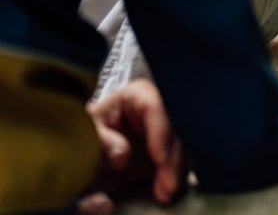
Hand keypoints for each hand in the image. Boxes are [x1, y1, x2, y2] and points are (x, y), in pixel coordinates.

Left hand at [77, 79, 186, 214]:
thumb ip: (100, 142)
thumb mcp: (85, 137)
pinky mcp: (167, 152)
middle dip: (174, 158)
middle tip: (168, 186)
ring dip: (176, 170)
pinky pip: (178, 162)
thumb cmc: (84, 137)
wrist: (83, 155)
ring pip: (181, 146)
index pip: (156, 107)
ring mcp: (164, 132)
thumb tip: (122, 155)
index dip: (162, 132)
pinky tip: (167, 191)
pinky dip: (174, 177)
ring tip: (165, 194)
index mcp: (136, 96)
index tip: (160, 159)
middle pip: (176, 127)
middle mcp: (157, 111)